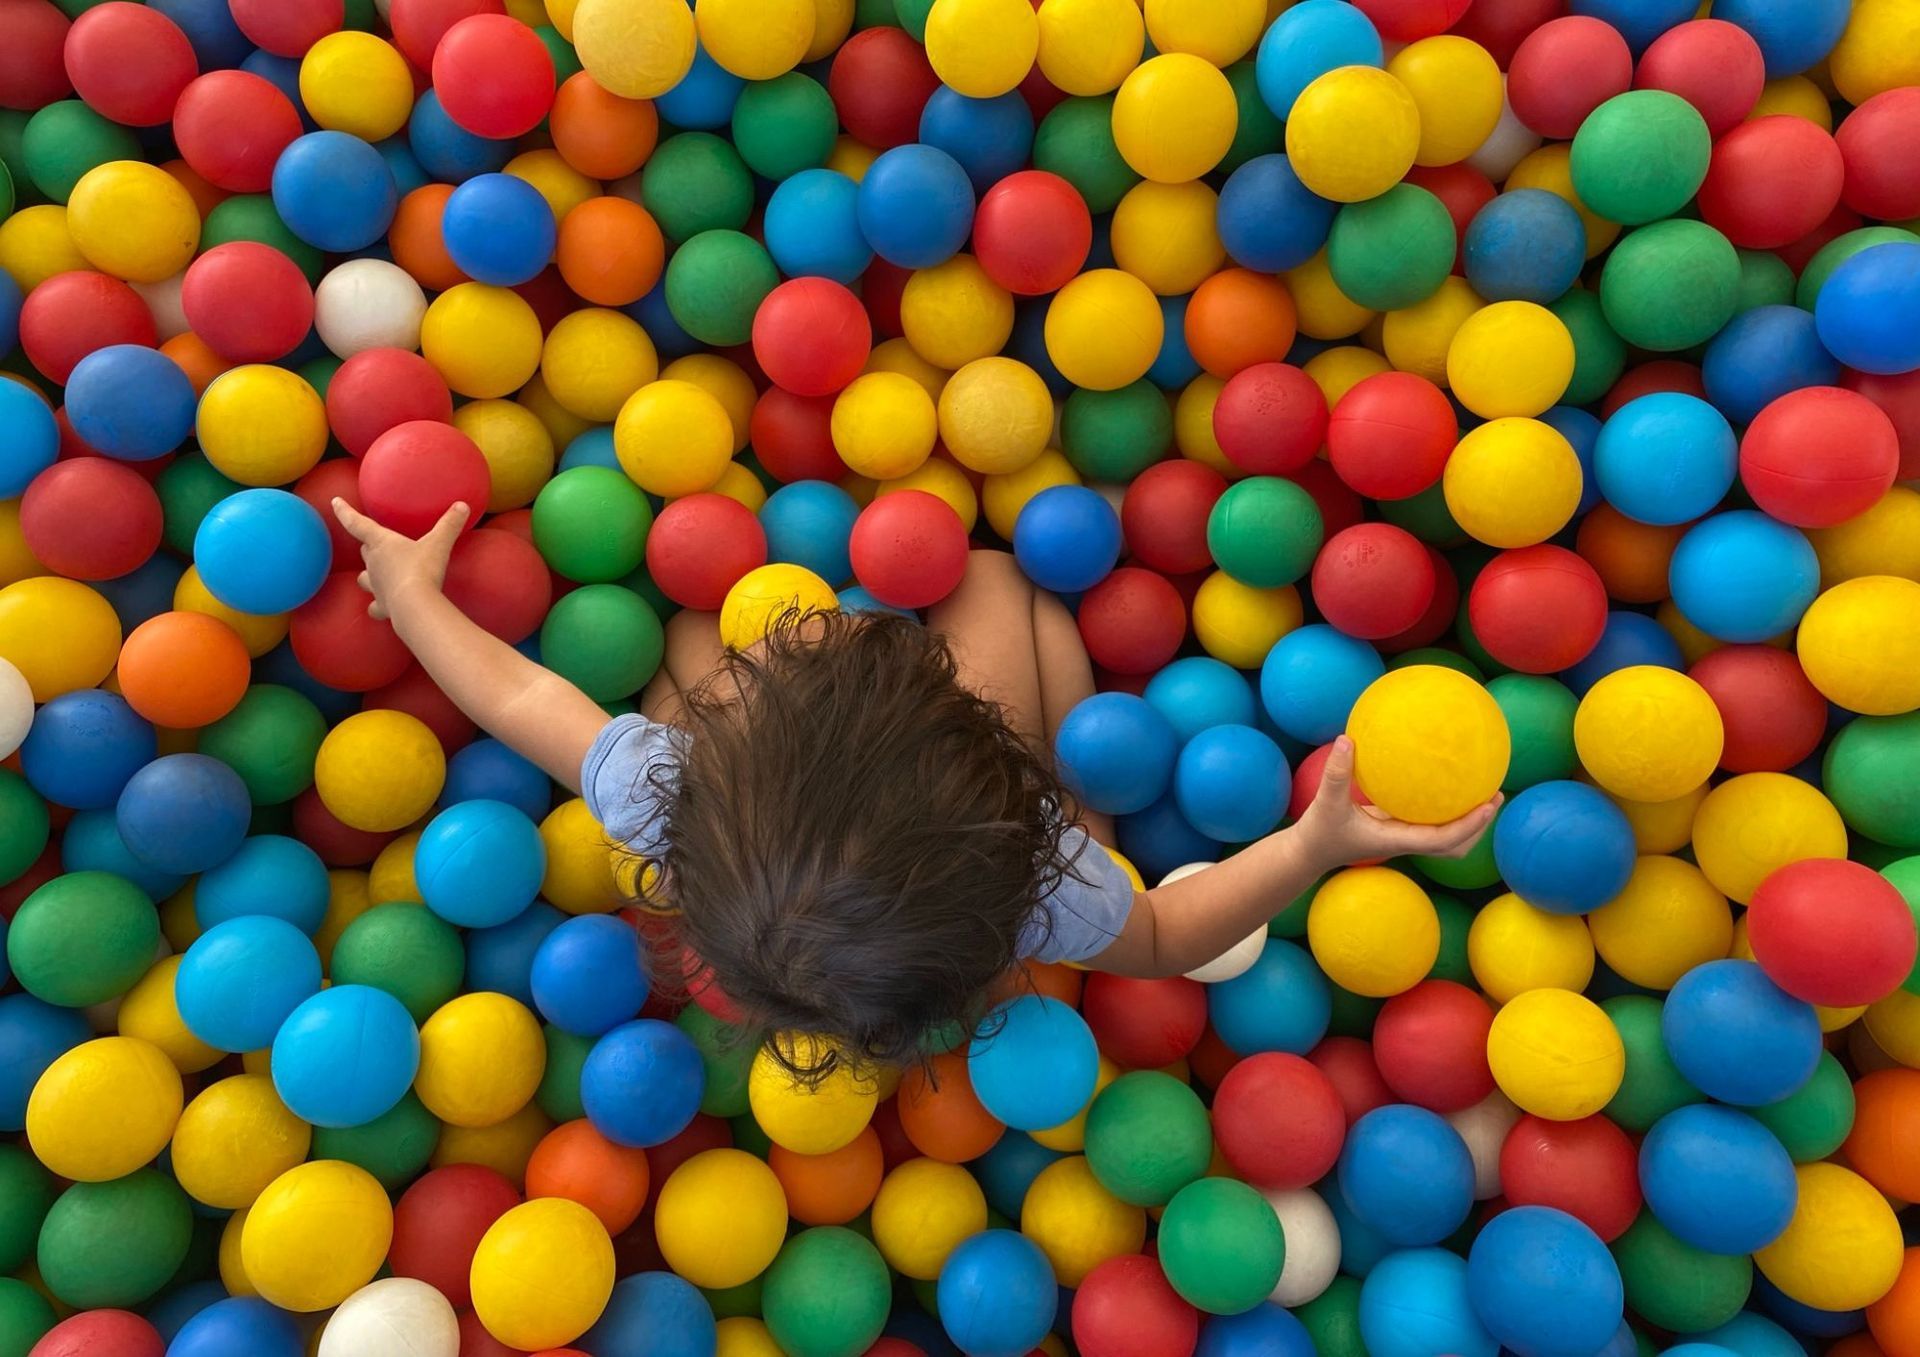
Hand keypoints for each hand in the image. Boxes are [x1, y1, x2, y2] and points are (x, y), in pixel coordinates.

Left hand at [332, 498, 467, 620]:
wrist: (415, 606)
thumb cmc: (422, 570)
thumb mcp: (439, 544)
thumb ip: (450, 524)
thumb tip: (463, 505)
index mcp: (382, 543)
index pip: (357, 523)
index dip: (344, 511)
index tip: (335, 502)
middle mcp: (373, 563)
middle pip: (365, 550)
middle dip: (369, 545)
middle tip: (375, 543)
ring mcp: (375, 586)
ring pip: (364, 577)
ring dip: (369, 575)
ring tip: (377, 576)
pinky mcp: (382, 606)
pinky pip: (374, 606)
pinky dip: (377, 606)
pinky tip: (383, 608)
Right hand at [1293, 736, 1501, 868]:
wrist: (1309, 853)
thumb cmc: (1318, 832)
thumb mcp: (1324, 803)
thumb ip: (1336, 773)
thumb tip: (1347, 739)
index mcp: (1396, 841)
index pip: (1442, 840)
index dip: (1469, 825)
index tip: (1488, 805)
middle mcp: (1405, 842)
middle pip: (1455, 846)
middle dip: (1478, 826)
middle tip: (1495, 796)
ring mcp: (1402, 838)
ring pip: (1445, 838)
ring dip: (1467, 822)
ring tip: (1481, 794)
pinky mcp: (1395, 829)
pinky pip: (1429, 823)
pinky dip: (1444, 811)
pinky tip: (1442, 785)